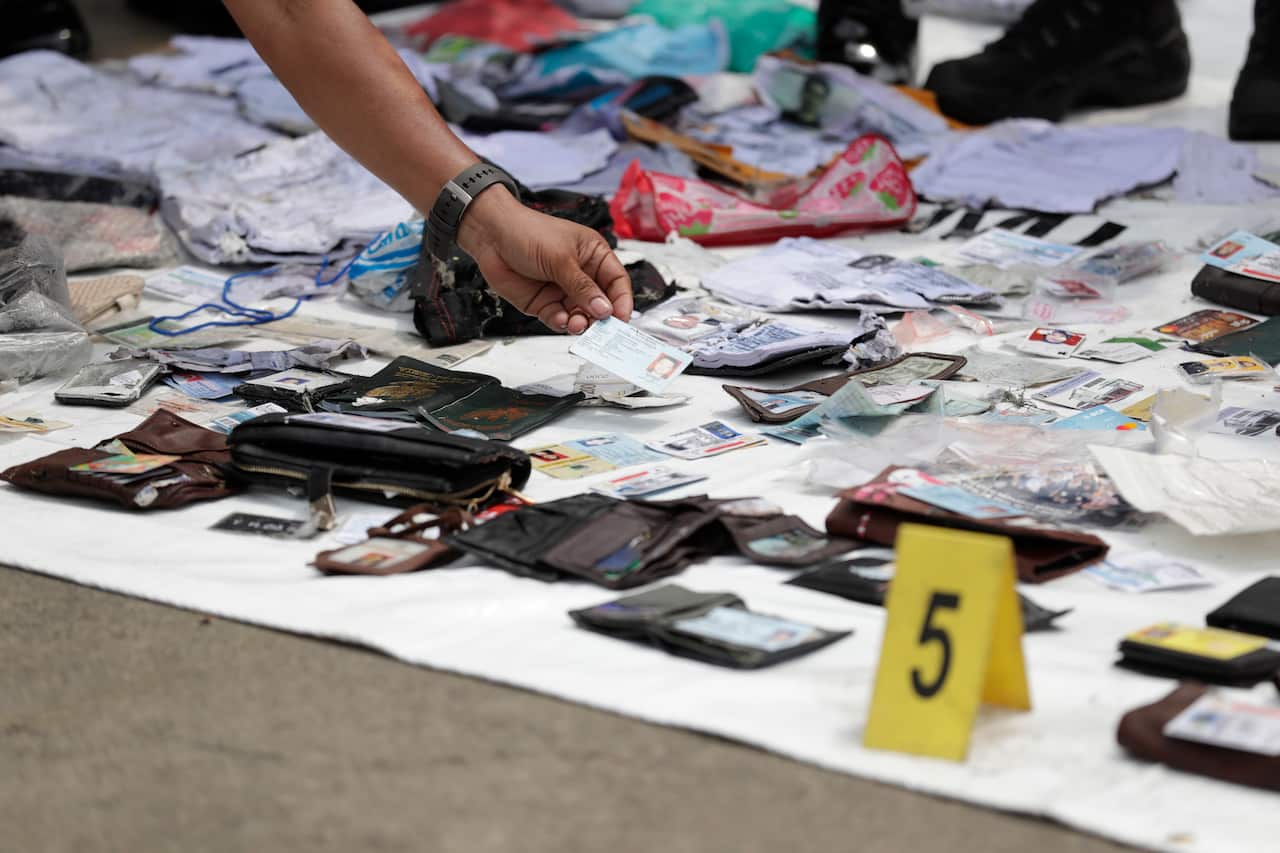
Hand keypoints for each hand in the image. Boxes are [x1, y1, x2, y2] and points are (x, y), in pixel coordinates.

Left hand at [457, 187, 632, 334]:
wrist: (490, 236)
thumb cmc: (527, 232)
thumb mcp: (561, 258)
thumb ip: (583, 287)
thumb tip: (604, 309)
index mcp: (593, 255)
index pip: (616, 282)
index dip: (622, 300)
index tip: (622, 318)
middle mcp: (581, 275)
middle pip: (601, 303)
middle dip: (600, 317)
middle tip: (599, 329)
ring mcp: (562, 290)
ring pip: (581, 315)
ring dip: (581, 322)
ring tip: (576, 324)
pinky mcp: (544, 302)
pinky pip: (559, 319)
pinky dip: (561, 323)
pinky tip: (560, 320)